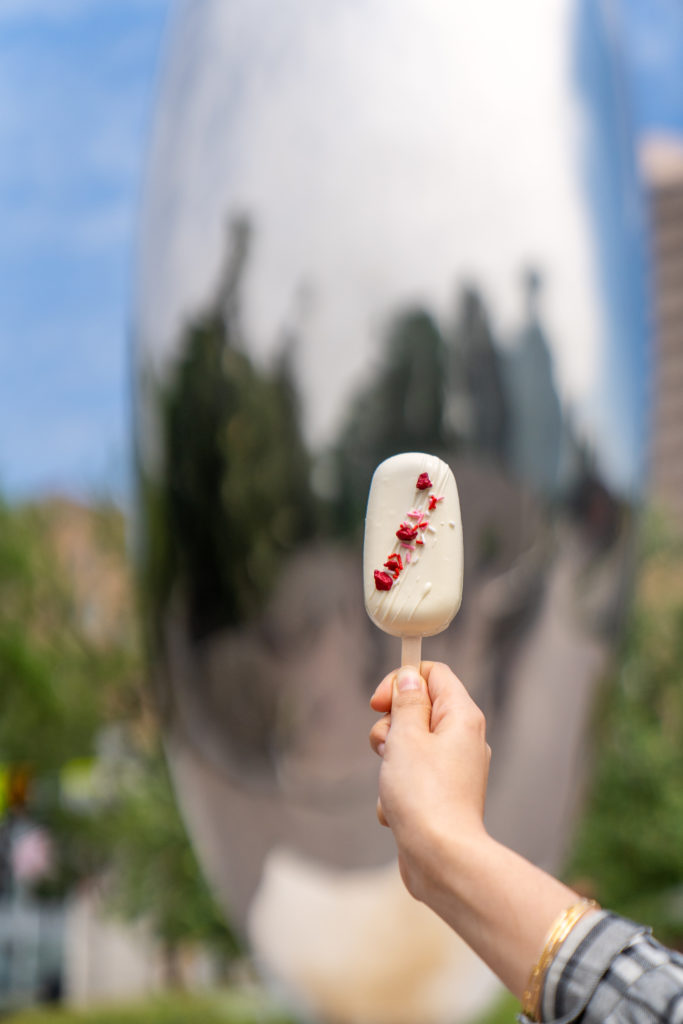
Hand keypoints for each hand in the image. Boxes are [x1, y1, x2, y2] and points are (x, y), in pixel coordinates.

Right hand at [369, 662, 490, 902]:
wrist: (441, 860)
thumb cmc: (424, 796)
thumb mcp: (406, 737)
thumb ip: (405, 702)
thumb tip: (409, 679)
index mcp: (462, 716)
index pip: (434, 674)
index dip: (402, 680)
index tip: (378, 702)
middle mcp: (463, 739)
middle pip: (418, 710)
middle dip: (391, 727)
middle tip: (386, 747)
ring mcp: (453, 769)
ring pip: (409, 747)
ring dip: (389, 764)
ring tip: (392, 786)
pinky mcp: (441, 796)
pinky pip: (410, 779)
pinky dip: (397, 791)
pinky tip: (397, 812)